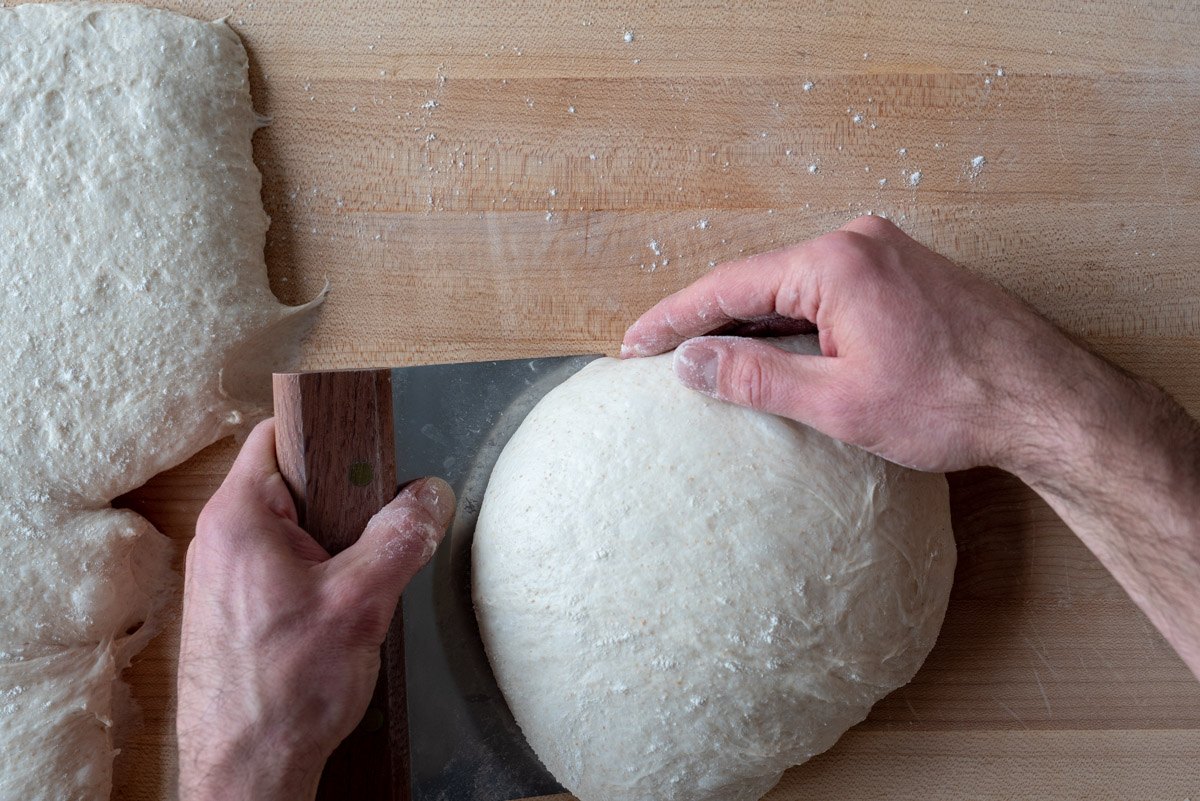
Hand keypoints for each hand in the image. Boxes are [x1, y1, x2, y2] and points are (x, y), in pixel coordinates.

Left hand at [177, 419, 454, 800]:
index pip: (279, 436)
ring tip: (358, 588)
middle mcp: (220, 541)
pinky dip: (319, 581)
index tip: (370, 452)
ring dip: (335, 550)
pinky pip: (285, 569)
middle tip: (375, 537)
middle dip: (345, 506)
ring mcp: (224, 578)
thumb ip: (401, 538)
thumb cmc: (280, 695)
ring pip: (294, 532)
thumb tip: (429, 498)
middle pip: (295, 486)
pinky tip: (339, 617)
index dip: (329, 436)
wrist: (247, 774)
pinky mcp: (235, 610)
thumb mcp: (361, 603)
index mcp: (239, 519)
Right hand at [624, 216, 1199, 680]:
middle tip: (656, 356)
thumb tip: (690, 363)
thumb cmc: (953, 403)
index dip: (673, 319)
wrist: (1048, 401)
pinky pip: (829, 291)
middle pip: (758, 279)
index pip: (728, 285)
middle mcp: (859, 242)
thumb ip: (755, 376)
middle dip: (707, 320)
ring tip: (705, 358)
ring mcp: (887, 253)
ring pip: (794, 286)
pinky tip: (775, 350)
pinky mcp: (906, 273)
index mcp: (836, 263)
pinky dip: (793, 320)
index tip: (632, 346)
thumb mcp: (838, 402)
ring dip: (751, 321)